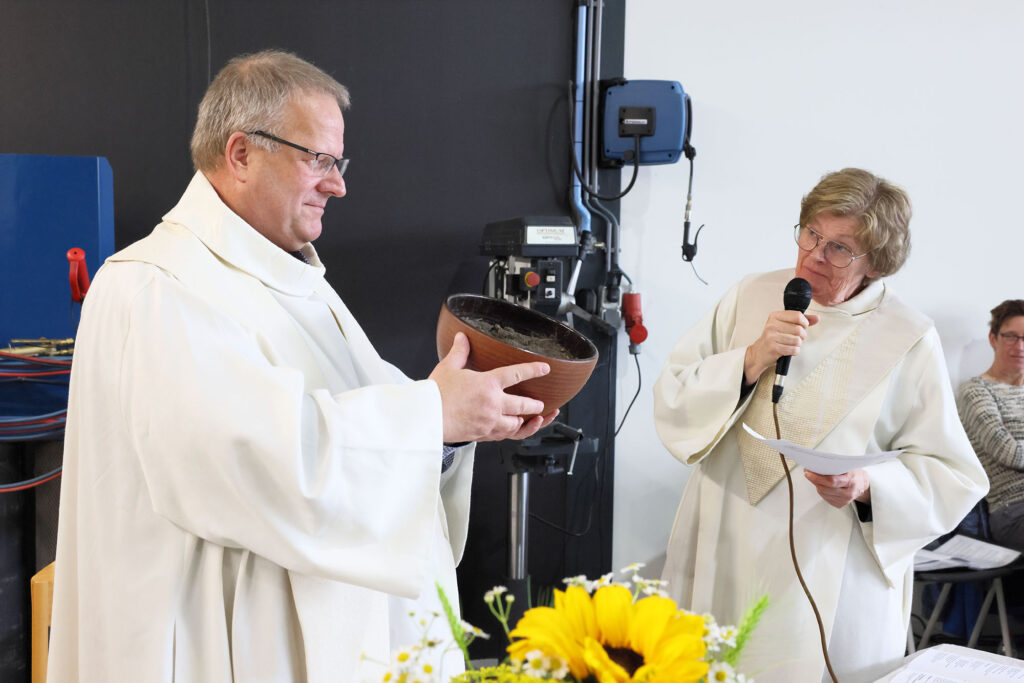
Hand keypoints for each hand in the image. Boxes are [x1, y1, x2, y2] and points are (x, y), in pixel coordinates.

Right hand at [429, 332, 558, 442]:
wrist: (427, 419)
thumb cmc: (435, 395)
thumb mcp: (448, 367)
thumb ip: (459, 352)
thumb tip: (462, 337)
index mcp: (487, 384)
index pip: (516, 373)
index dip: (533, 370)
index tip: (544, 369)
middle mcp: (493, 404)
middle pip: (523, 405)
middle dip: (535, 404)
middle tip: (541, 403)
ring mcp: (489, 422)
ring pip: (517, 424)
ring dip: (527, 422)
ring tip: (534, 419)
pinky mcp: (483, 434)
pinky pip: (505, 436)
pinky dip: (514, 433)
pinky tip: (516, 430)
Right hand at [743, 310, 819, 384]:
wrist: (760, 352)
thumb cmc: (773, 338)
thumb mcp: (784, 325)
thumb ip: (801, 320)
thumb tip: (816, 318)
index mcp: (775, 316)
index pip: (797, 315)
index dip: (804, 323)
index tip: (803, 326)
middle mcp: (772, 325)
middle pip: (799, 329)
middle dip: (802, 336)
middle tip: (798, 338)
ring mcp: (771, 337)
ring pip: (797, 340)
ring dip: (798, 344)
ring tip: (793, 344)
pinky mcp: (773, 348)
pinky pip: (793, 350)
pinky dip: (795, 351)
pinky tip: (790, 350)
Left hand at [804, 468, 870, 507]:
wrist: (863, 485)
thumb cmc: (855, 474)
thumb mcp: (848, 466)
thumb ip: (835, 466)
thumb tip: (818, 464)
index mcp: (851, 482)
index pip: (831, 481)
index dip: (818, 477)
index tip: (808, 472)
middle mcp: (848, 493)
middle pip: (825, 488)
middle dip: (814, 480)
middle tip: (807, 472)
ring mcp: (844, 501)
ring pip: (823, 493)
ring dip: (816, 484)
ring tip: (813, 477)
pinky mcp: (839, 504)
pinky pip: (825, 497)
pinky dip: (821, 490)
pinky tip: (821, 484)